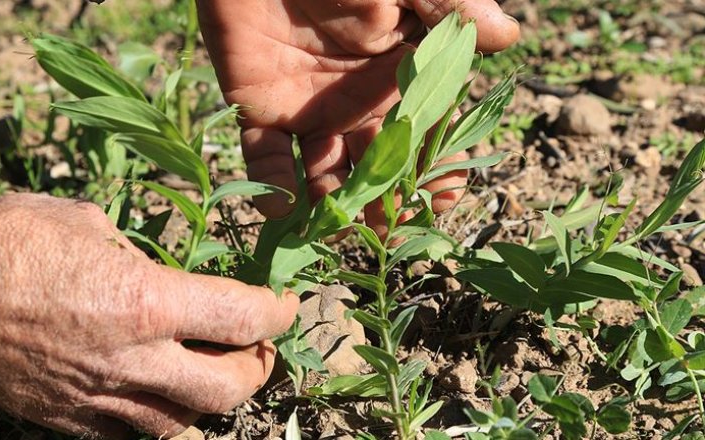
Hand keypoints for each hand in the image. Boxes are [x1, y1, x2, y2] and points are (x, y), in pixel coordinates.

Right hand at [0, 194, 298, 437]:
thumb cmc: (7, 239)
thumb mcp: (89, 225)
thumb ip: (137, 258)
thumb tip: (158, 274)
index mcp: (143, 302)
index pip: (242, 319)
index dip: (278, 313)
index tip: (285, 305)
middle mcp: (130, 360)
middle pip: (227, 389)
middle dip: (257, 368)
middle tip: (257, 347)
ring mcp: (97, 399)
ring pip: (183, 427)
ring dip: (211, 401)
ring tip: (211, 375)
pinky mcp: (65, 420)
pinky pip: (130, 435)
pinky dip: (158, 417)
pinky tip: (157, 394)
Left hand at [199, 0, 519, 233]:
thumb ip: (447, 7)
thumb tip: (508, 33)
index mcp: (396, 80)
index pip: (423, 137)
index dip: (435, 170)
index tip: (444, 199)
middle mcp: (355, 106)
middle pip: (376, 168)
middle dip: (384, 204)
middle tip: (388, 232)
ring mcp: (308, 113)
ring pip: (325, 174)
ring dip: (333, 205)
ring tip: (339, 228)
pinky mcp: (259, 112)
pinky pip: (265, 159)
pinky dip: (272, 186)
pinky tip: (284, 210)